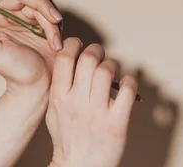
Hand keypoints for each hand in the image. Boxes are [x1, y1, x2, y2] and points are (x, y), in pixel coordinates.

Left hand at [0, 0, 62, 92]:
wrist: (39, 87)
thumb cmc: (14, 72)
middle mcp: (5, 12)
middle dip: (38, 2)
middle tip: (52, 18)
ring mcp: (23, 15)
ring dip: (50, 18)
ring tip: (55, 41)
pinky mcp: (40, 19)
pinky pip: (49, 10)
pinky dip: (55, 26)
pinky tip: (56, 43)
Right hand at [46, 38, 137, 166]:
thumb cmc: (67, 138)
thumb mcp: (54, 109)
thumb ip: (59, 84)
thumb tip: (68, 56)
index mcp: (59, 97)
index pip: (65, 58)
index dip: (73, 44)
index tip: (79, 45)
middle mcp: (77, 103)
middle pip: (88, 59)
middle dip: (96, 50)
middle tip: (99, 54)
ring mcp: (97, 113)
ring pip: (106, 71)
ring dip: (112, 64)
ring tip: (112, 68)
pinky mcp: (117, 124)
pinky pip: (126, 91)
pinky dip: (128, 81)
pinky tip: (124, 84)